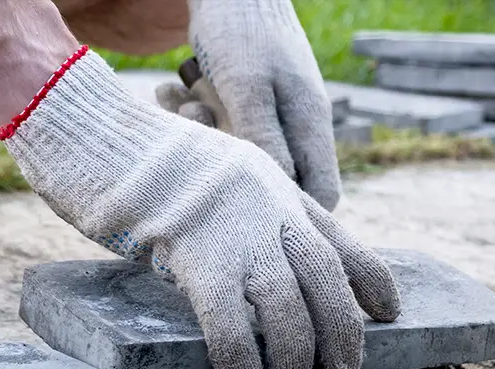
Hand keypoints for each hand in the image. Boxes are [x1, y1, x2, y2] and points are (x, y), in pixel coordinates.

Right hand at [1, 47, 399, 368]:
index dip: (371, 278)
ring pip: (287, 305)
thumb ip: (245, 209)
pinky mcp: (197, 256)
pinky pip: (231, 324)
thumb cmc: (142, 163)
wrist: (100, 138)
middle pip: (324, 276)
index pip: (338, 237)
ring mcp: (236, 231)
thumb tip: (254, 260)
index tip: (391, 310)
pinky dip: (244, 364)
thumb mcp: (215, 174)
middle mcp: (268, 205)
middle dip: (342, 330)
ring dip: (295, 356)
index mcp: (275, 185)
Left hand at [153, 0, 341, 211]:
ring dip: (202, 136)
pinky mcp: (242, 101)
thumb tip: (278, 195)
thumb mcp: (248, 86)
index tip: (247, 206)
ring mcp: (270, 113)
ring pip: (238, 153)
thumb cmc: (241, 30)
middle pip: (272, 178)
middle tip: (200, 136)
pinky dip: (190, 115)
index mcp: (311, 124)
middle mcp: (296, 124)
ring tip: (182, 106)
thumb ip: (263, 139)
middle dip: (229, 166)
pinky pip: (217, 127)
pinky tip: (171, 92)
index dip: (292, 212)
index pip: (323, 194)